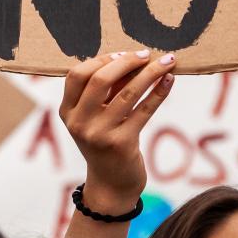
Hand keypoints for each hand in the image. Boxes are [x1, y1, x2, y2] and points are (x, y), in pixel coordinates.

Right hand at [59, 51, 175, 210]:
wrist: (111, 184)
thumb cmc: (105, 142)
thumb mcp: (96, 117)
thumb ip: (105, 90)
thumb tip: (131, 56)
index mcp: (68, 111)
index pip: (77, 74)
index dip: (101, 59)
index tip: (123, 53)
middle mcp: (79, 122)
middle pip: (100, 79)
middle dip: (126, 61)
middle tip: (146, 54)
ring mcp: (99, 134)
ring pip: (128, 93)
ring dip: (150, 73)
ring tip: (167, 61)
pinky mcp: (122, 144)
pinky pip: (144, 110)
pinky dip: (159, 92)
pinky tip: (169, 80)